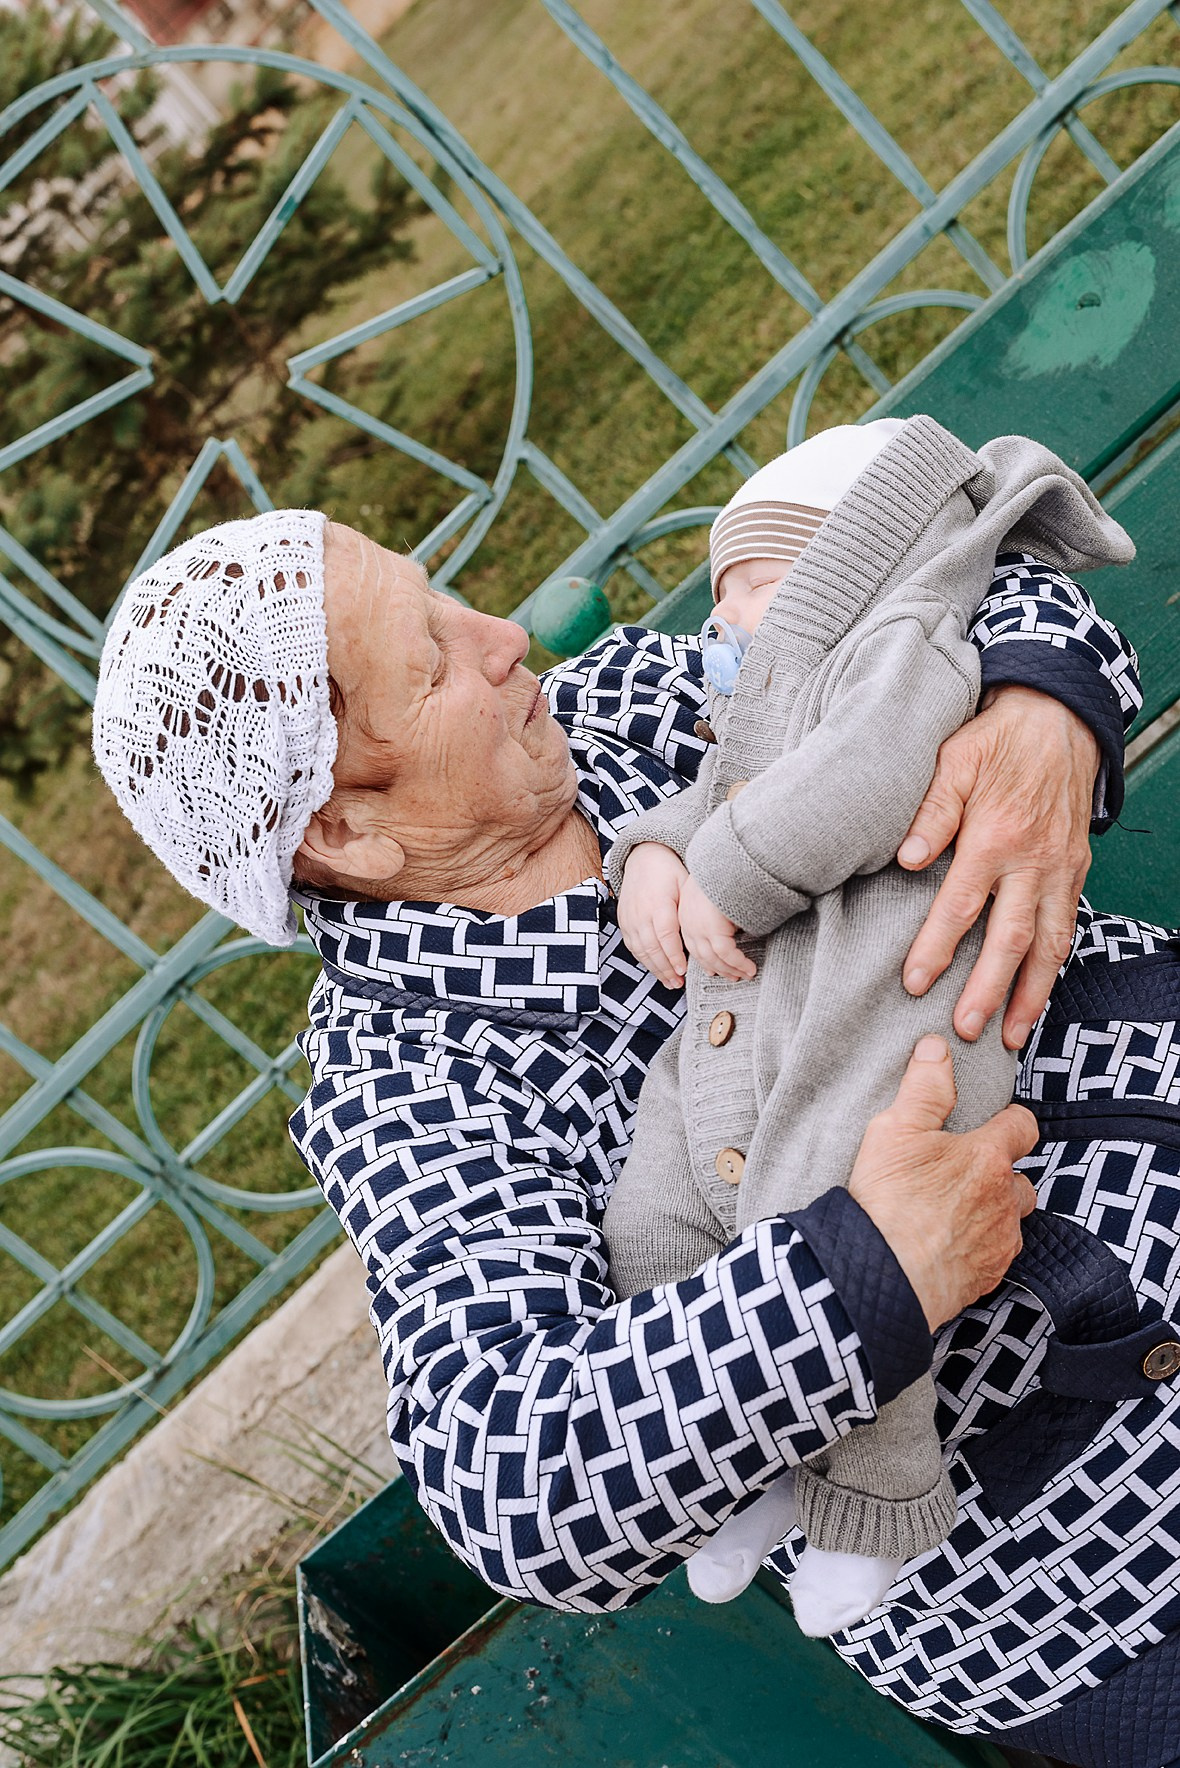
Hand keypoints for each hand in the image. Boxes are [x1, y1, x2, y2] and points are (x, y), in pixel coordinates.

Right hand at [617, 843, 689, 986]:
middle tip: (679, 983)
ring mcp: (630, 918)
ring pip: (641, 950)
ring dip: (655, 969)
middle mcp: (641, 913)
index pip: (665, 935)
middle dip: (666, 969)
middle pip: (652, 947)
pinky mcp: (623, 921)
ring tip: (670, 982)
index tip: (684, 970)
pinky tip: (656, 969)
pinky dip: (644, 960)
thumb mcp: (685, 883)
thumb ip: (692, 906)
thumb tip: (708, 930)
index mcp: (659, 903)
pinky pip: (632, 946)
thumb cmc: (670, 871)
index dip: (674, 955)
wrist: (643, 857)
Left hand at [678, 874, 755, 979]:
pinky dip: (739, 963)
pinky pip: (727, 954)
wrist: (730, 857)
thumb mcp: (715, 894)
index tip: (713, 969)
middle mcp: (688, 921)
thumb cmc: (727, 871)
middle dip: (719, 968)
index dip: (703, 959)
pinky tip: (749, 968)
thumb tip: (730, 928)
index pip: (692, 942)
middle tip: (733, 976)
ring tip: (745, 974)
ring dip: (731, 969)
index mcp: (684, 912)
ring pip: (714, 958)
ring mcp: (699, 926)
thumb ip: (716, 912)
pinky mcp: (713, 928)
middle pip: (701, 954)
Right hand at [848, 1035, 1038, 1330]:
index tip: (989, 1123)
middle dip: (1000, 1174)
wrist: (883, 1276)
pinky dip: (979, 1247)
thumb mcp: (895, 1130)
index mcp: (988, 1157)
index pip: (1023, 1126)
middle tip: (961, 1175)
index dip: (1009, 1121)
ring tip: (954, 1212)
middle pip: (1022, 1178)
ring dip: (993, 1212)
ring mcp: (1000, 1241)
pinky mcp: (988, 1277)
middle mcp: (1004, 1199)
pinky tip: (948, 1245)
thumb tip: (938, 1048)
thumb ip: (923, 1087)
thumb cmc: (889, 1201)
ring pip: (1011, 1219)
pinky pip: (995, 1255)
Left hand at [898, 684, 1098, 1050]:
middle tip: (964, 1027)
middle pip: (1010, 938)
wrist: (1059, 719)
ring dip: (1031, 993)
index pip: (961, 905)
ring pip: (1048, 943)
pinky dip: (1053, 966)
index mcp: (995, 836)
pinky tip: (1038, 995)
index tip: (915, 983)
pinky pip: (1067, 927)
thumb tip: (909, 857)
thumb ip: (932, 809)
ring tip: (1012, 1036)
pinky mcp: (1075, 870)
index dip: (937, 947)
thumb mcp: (956, 759)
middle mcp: (1033, 861)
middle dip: (988, 988)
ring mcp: (1060, 869)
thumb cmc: (996, 740)